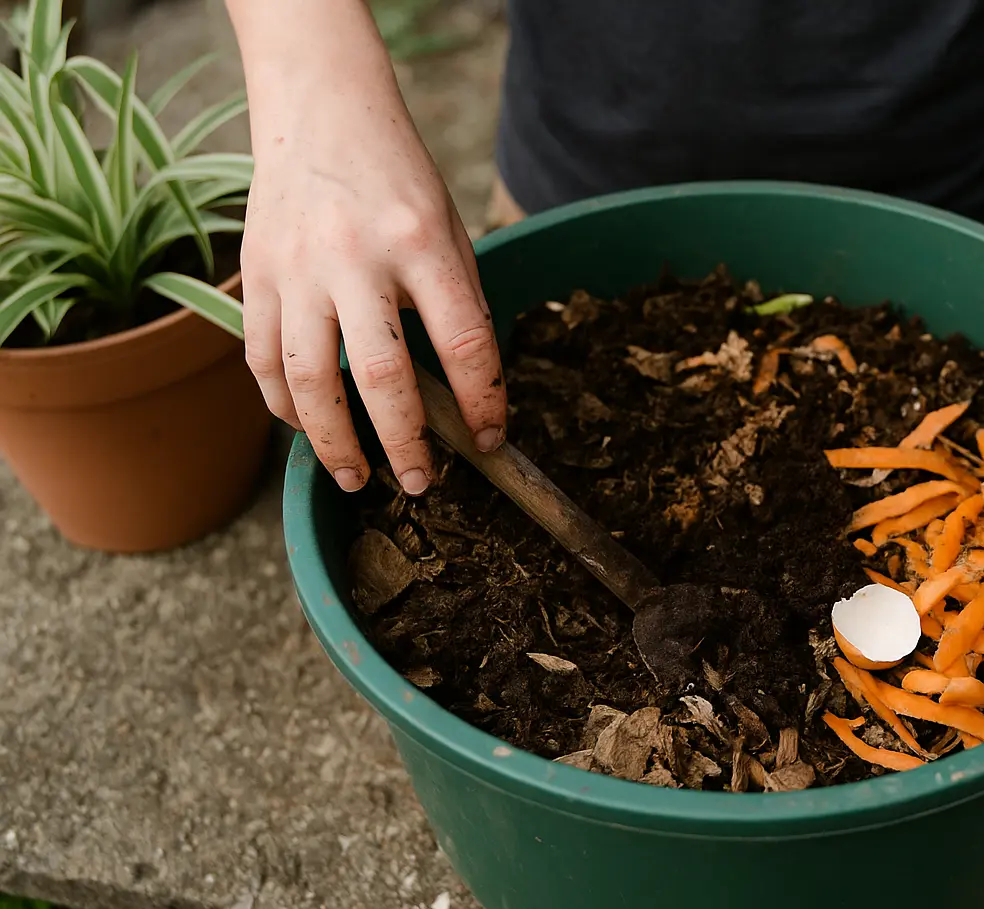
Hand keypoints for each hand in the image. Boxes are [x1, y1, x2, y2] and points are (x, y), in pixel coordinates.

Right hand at [234, 2, 504, 494]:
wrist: (321, 110)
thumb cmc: (398, 178)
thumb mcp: (450, 227)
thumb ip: (458, 303)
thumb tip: (466, 393)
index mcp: (421, 241)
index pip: (462, 341)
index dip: (480, 402)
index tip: (490, 441)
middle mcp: (354, 257)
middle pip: (379, 376)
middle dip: (404, 444)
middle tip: (423, 485)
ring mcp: (296, 268)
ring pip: (308, 380)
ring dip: (333, 443)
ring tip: (358, 478)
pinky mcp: (255, 273)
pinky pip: (262, 358)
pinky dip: (283, 405)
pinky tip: (307, 429)